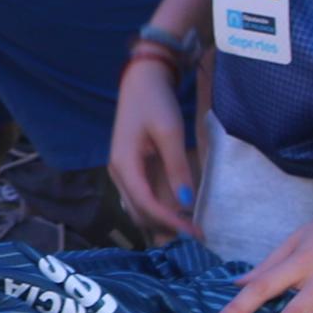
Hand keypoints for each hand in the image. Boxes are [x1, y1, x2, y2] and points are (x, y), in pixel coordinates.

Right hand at [106, 52, 199, 240]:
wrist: (142, 79)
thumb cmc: (155, 102)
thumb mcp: (170, 133)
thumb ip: (177, 168)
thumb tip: (185, 204)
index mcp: (124, 164)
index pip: (146, 205)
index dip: (170, 222)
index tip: (195, 232)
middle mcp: (117, 172)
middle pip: (138, 212)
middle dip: (165, 226)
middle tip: (195, 234)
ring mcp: (120, 170)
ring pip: (137, 208)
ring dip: (160, 220)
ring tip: (187, 226)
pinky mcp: (128, 167)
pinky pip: (140, 197)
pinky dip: (156, 208)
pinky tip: (175, 210)